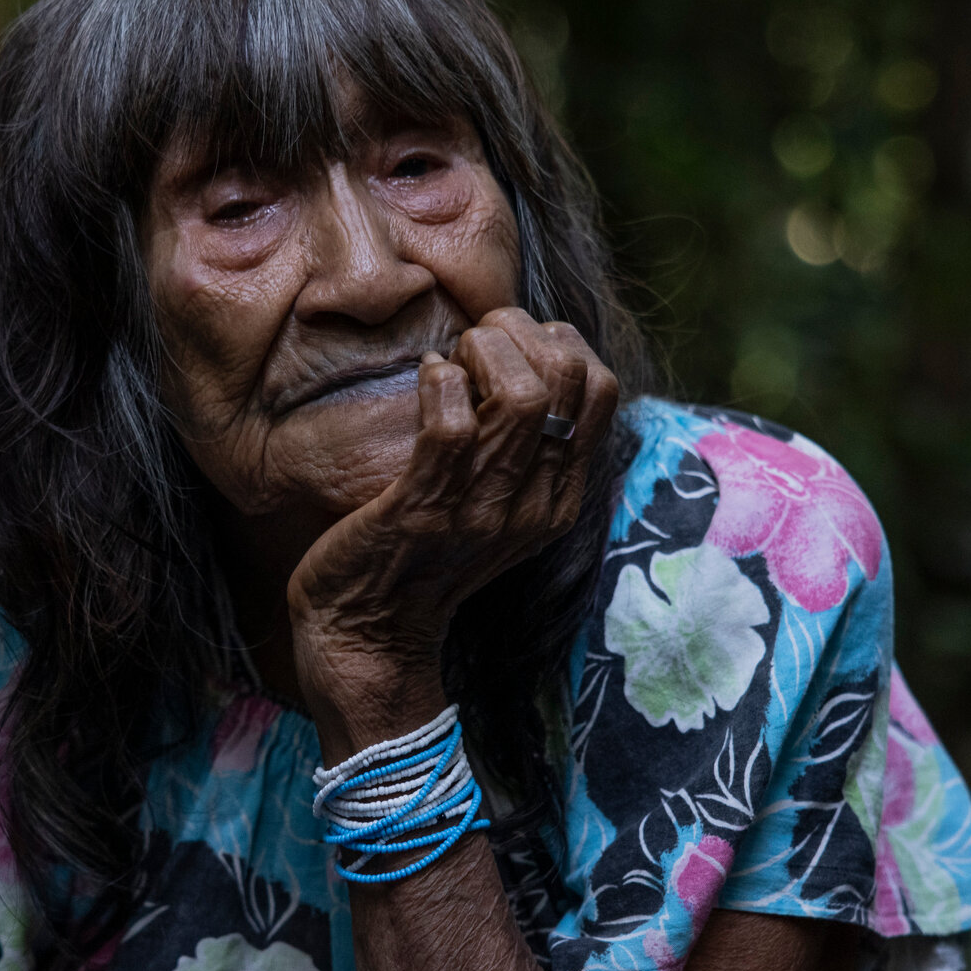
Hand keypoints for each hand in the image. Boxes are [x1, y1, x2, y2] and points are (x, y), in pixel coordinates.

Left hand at [288, 307, 619, 760]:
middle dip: (521, 333)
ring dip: (481, 352)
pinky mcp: (425, 511)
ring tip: (453, 359)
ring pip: (522, 396)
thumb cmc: (422, 553)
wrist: (368, 636)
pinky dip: (437, 382)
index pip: (602, 389)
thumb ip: (523, 448)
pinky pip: (451, 425)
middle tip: (476, 340)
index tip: (511, 342)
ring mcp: (483, 510)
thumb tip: (527, 352)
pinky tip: (424, 379)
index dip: (560, 340)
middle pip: (571, 379)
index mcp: (560, 497)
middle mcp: (535, 504)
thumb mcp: (497, 504)